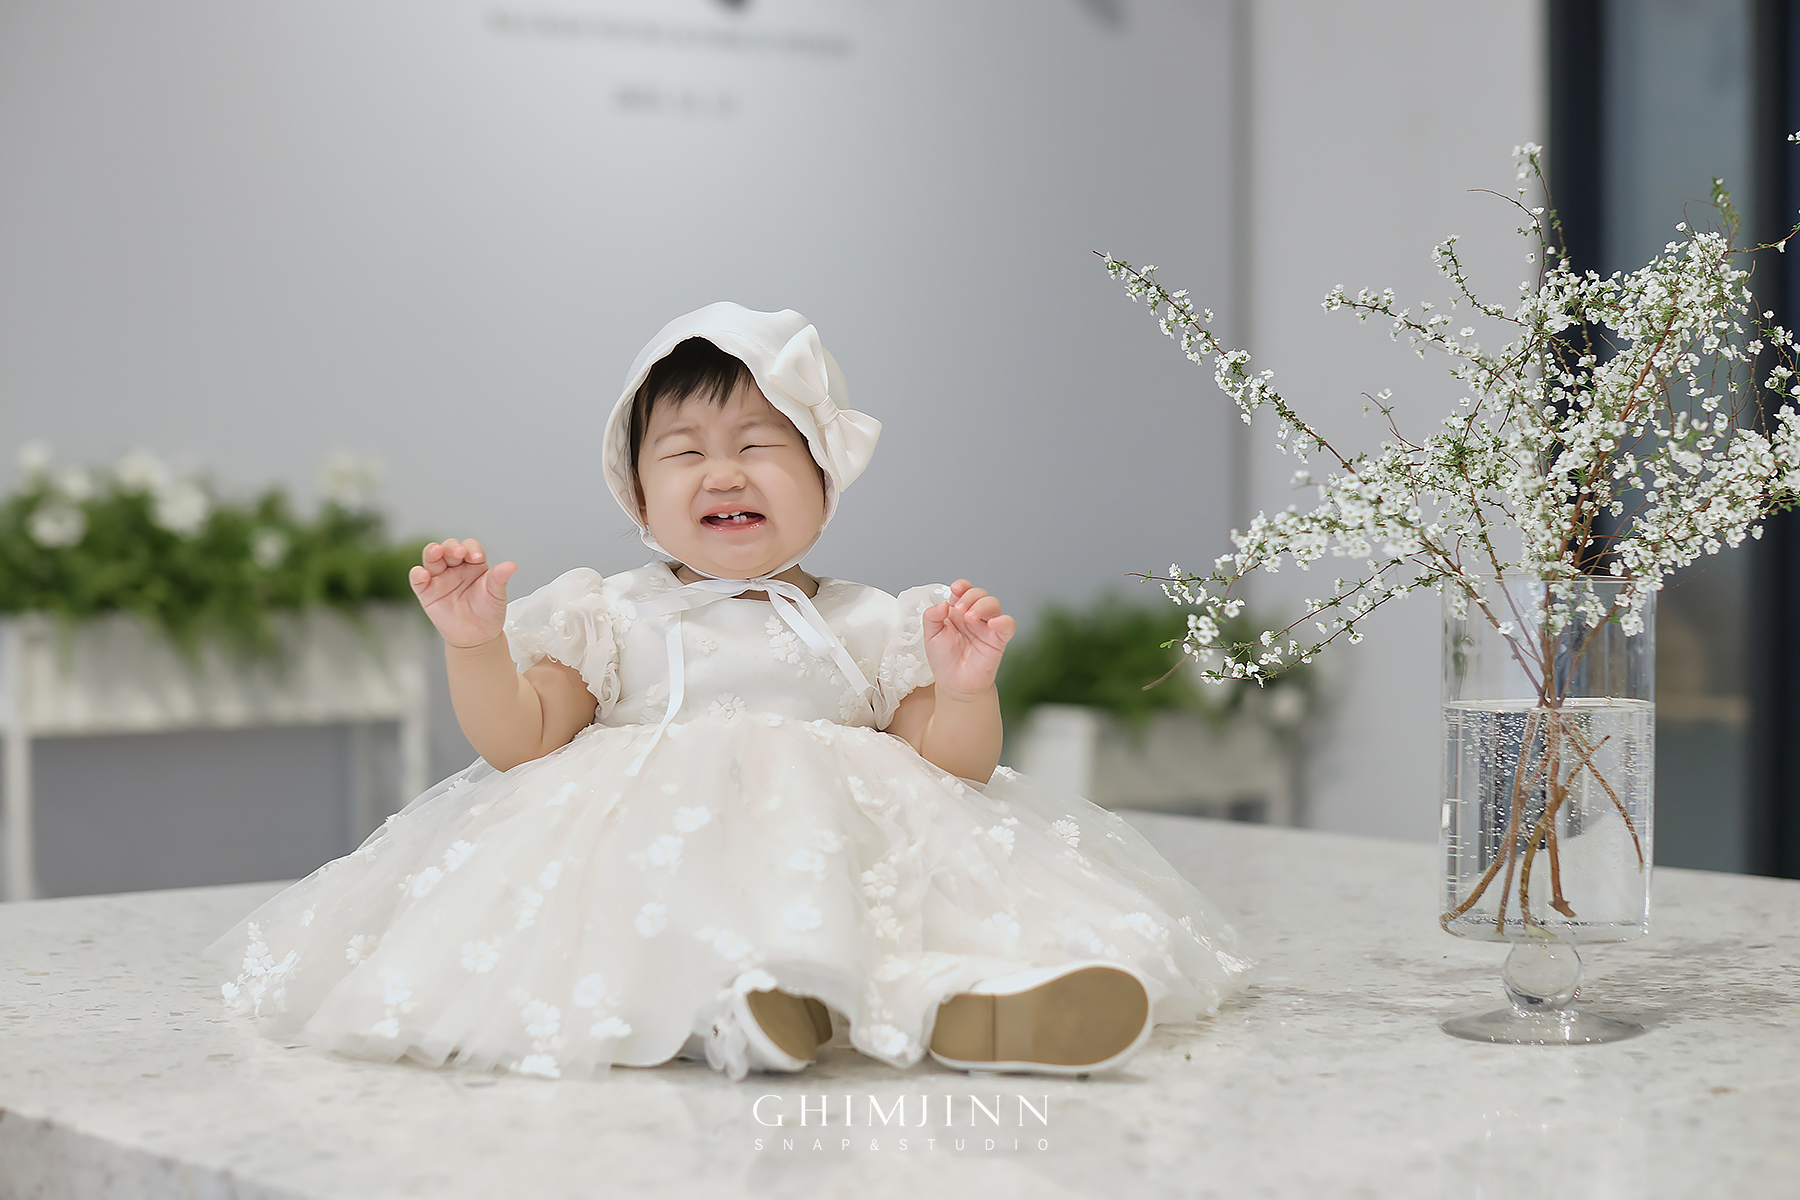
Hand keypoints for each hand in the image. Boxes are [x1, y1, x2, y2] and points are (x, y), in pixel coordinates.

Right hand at [408, 538, 518, 648]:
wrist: (477, 636)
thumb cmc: (488, 611)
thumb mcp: (496, 594)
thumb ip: (500, 578)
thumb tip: (512, 565)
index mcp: (473, 563)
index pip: (469, 547)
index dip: (471, 548)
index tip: (476, 557)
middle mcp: (455, 567)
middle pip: (449, 548)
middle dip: (452, 546)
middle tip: (458, 552)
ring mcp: (439, 578)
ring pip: (431, 558)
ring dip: (432, 552)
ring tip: (436, 552)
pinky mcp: (427, 592)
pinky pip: (418, 579)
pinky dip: (417, 574)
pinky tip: (422, 574)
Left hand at [921, 579, 1015, 697]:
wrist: (954, 684)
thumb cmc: (943, 660)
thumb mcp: (930, 636)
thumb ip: (931, 617)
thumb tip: (943, 603)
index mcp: (957, 611)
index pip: (964, 590)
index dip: (963, 586)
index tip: (956, 589)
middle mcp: (974, 616)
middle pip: (980, 594)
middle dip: (971, 596)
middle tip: (962, 610)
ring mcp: (987, 627)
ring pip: (994, 604)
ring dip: (983, 605)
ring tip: (971, 618)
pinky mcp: (999, 640)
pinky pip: (1008, 624)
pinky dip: (1003, 621)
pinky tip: (992, 624)